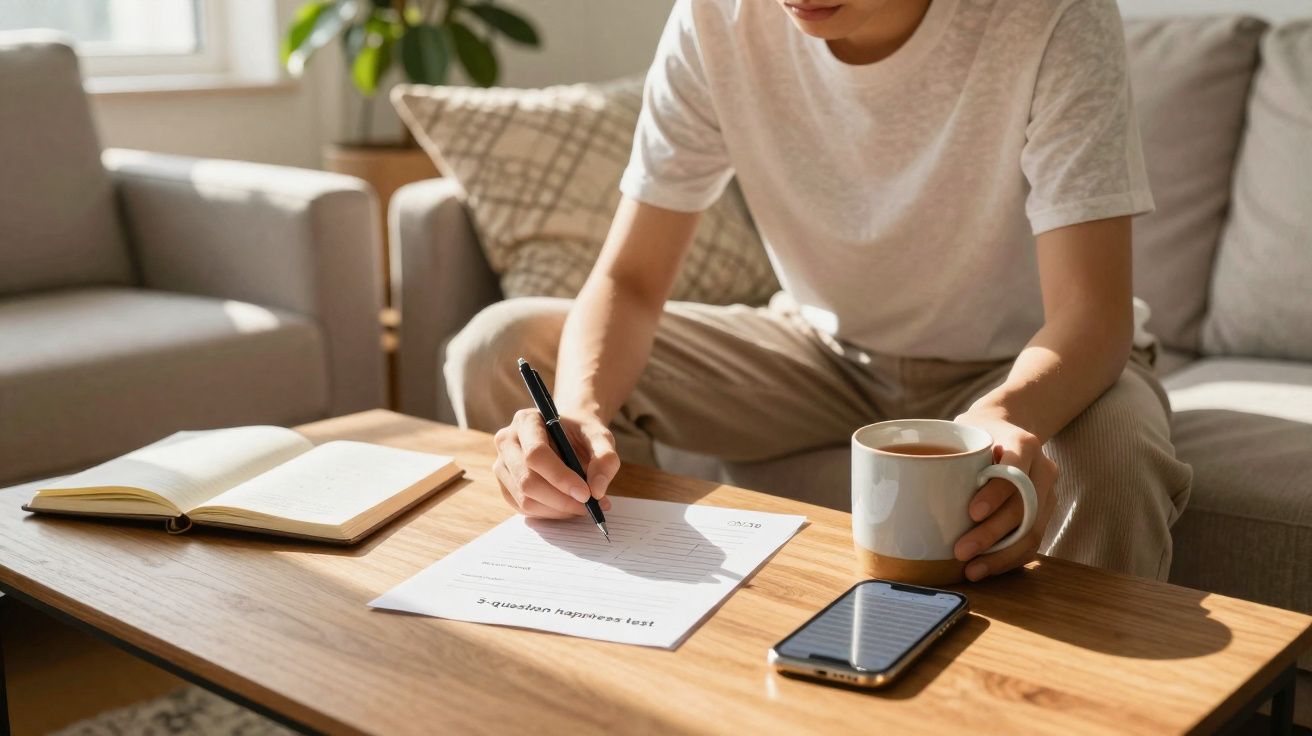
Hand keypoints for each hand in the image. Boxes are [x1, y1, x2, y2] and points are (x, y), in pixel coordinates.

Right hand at [492, 409, 619, 518]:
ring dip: (557, 510)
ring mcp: (502, 465)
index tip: (586, 494)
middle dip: (561, 499)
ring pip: (525, 499)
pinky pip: (524, 508)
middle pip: (527, 480)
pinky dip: (550, 513)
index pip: (536, 454)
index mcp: (526, 420)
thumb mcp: (600, 437)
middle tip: (588, 506)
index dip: (560, 477)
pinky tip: (568, 506)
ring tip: (583, 506)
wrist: (567, 434)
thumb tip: (597, 490)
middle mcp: (507, 441)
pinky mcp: (505, 485)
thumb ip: (605, 458)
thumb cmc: (581, 433)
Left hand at [951, 408, 1057, 580]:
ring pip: (1032, 531)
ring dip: (1001, 556)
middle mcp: (1043, 468)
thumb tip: (901, 480)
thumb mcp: (963, 428)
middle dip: (992, 534)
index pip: (1015, 471)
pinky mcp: (1044, 513)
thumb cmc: (976, 431)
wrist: (1006, 427)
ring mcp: (1048, 493)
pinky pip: (1031, 542)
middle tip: (960, 552)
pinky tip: (985, 569)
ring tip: (972, 570)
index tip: (971, 512)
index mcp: (1024, 443)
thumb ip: (947, 450)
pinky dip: (1008, 559)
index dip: (995, 494)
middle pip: (1024, 508)